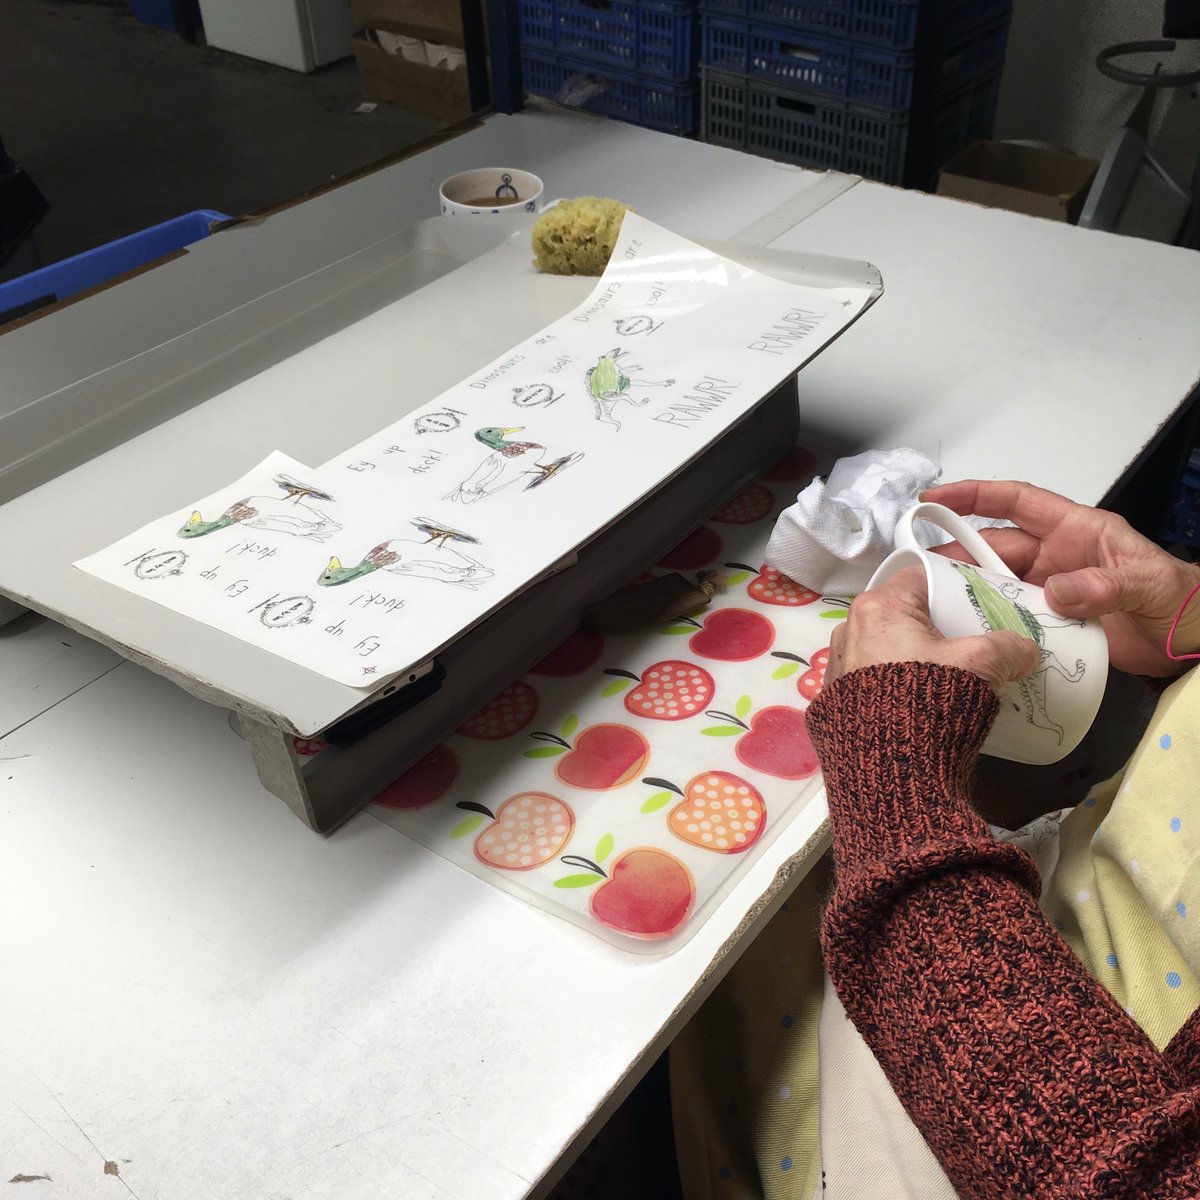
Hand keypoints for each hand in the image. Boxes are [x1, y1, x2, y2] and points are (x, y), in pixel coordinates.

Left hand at [828, 567, 1039, 691]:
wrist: (889, 773)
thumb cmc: (929, 704)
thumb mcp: (980, 666)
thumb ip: (1008, 647)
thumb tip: (1023, 650)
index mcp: (879, 607)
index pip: (921, 578)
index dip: (954, 585)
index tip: (977, 599)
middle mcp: (849, 630)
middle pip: (905, 615)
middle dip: (939, 627)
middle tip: (971, 643)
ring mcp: (838, 667)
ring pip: (889, 649)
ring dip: (919, 658)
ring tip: (951, 678)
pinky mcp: (836, 701)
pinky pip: (875, 680)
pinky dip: (899, 685)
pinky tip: (924, 704)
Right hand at [924, 480, 1199, 675]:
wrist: (1193, 642)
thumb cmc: (1180, 600)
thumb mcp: (1147, 583)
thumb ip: (1102, 585)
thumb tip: (1055, 591)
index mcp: (1076, 529)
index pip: (1016, 502)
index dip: (974, 495)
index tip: (935, 499)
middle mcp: (1056, 555)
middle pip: (995, 547)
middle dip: (958, 552)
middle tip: (921, 568)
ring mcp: (1051, 589)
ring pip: (997, 583)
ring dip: (968, 589)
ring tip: (933, 599)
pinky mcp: (1051, 621)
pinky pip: (1010, 615)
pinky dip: (988, 621)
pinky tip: (967, 630)